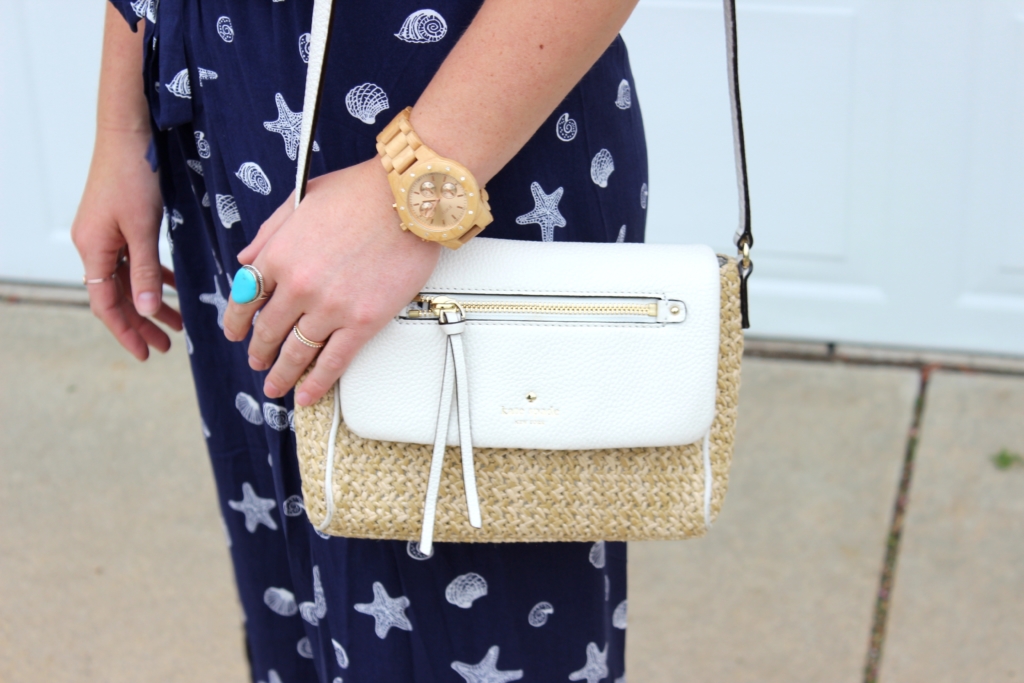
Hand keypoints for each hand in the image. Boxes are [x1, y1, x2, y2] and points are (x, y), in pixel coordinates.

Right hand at [71, 129, 182, 359]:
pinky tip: (172, 288)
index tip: (146, 353)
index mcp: (93, 249)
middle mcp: (94, 245)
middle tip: (164, 347)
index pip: (107, 304)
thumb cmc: (133, 175)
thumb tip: (147, 310)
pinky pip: (133, 261)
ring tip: (175, 324)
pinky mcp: (119, 224)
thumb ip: (145, 271)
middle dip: (140, 323)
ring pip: (128, 280)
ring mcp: (105, 235)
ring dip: (150, 302)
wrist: (128, 132)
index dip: (126, 330)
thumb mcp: (143, 228)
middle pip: (116, 297)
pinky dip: (152, 277)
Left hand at [223, 159, 440, 405]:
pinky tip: (306, 395)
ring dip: (281, 373)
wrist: (407, 199)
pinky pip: (333, 362)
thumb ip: (269, 232)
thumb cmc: (361, 192)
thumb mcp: (301, 199)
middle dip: (259, 351)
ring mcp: (330, 308)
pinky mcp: (362, 323)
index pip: (244, 297)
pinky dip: (316, 383)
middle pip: (268, 330)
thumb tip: (245, 261)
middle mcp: (298, 286)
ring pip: (296, 352)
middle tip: (258, 362)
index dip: (236, 321)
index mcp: (278, 254)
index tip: (235, 333)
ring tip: (275, 385)